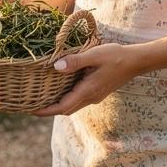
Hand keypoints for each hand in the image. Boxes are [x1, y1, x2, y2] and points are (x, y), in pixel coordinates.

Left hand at [29, 42, 145, 115]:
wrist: (136, 61)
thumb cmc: (115, 56)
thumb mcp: (94, 55)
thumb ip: (75, 61)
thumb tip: (55, 67)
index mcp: (87, 91)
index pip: (62, 107)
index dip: (45, 111)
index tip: (30, 110)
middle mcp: (90, 98)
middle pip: (65, 110)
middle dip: (48, 110)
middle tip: (31, 104)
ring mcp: (95, 96)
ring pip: (72, 106)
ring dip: (57, 105)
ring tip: (42, 97)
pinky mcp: (98, 92)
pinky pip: (78, 99)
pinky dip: (66, 98)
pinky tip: (60, 88)